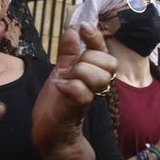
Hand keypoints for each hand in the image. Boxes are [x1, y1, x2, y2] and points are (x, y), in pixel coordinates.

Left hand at [31, 24, 117, 158]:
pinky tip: (60, 87)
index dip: (97, 37)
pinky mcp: (76, 109)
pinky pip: (82, 93)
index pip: (104, 50)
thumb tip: (72, 30)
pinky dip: (71, 86)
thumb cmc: (56, 102)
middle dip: (88, 58)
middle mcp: (95, 84)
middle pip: (108, 62)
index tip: (83, 27)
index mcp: (91, 72)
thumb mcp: (60, 71)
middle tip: (71, 68)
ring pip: (98, 76)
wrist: (50, 133)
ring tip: (65, 80)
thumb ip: (68, 52)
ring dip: (80, 72)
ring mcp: (88, 97)